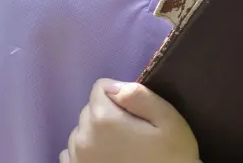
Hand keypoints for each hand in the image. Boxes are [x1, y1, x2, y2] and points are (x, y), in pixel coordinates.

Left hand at [61, 79, 199, 162]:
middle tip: (131, 134)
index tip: (135, 114)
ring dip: (96, 134)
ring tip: (120, 149)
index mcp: (103, 119)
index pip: (101, 87)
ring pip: (81, 131)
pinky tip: (106, 160)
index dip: (120, 97)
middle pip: (90, 109)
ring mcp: (76, 158)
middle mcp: (82, 137)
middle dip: (107, 115)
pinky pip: (71, 153)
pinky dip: (86, 152)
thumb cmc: (171, 156)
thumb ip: (139, 95)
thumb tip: (115, 87)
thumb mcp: (168, 120)